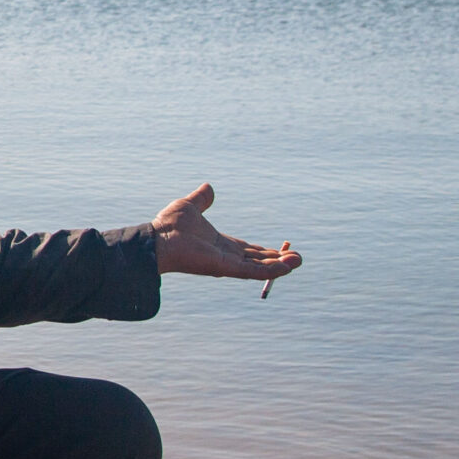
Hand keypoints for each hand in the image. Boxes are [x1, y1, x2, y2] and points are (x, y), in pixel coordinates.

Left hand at [150, 183, 300, 281]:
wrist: (158, 238)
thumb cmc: (169, 225)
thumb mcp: (190, 206)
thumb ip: (202, 199)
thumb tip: (208, 187)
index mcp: (220, 244)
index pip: (248, 250)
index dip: (265, 251)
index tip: (281, 251)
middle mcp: (226, 256)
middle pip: (259, 260)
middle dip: (278, 260)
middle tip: (297, 259)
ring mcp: (228, 263)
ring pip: (261, 267)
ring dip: (281, 265)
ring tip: (299, 261)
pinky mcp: (227, 268)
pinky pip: (255, 271)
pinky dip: (272, 270)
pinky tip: (287, 267)